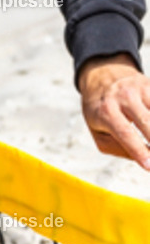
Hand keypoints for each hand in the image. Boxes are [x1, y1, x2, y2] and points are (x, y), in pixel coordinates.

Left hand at [78, 53, 149, 169]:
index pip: (125, 133)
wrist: (102, 76)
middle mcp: (123, 97)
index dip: (139, 151)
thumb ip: (117, 148)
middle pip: (147, 122)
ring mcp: (139, 88)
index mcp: (106, 111)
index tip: (149, 166)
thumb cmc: (101, 111)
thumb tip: (143, 158)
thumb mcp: (98, 132)